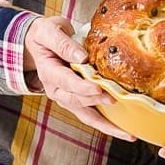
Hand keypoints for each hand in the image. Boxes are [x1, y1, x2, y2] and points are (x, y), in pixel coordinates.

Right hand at [23, 15, 135, 140]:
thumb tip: (82, 57)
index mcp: (49, 73)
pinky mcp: (76, 100)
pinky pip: (90, 115)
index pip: (67, 82)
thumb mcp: (50, 32)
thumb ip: (64, 44)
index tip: (98, 88)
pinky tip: (122, 128)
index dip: (83, 87)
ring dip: (105, 124)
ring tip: (125, 131)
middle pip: (78, 101)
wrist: (38, 43)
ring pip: (86, 115)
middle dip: (97, 101)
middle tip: (115, 100)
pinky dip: (106, 123)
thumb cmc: (45, 35)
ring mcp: (66, 97)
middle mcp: (57, 90)